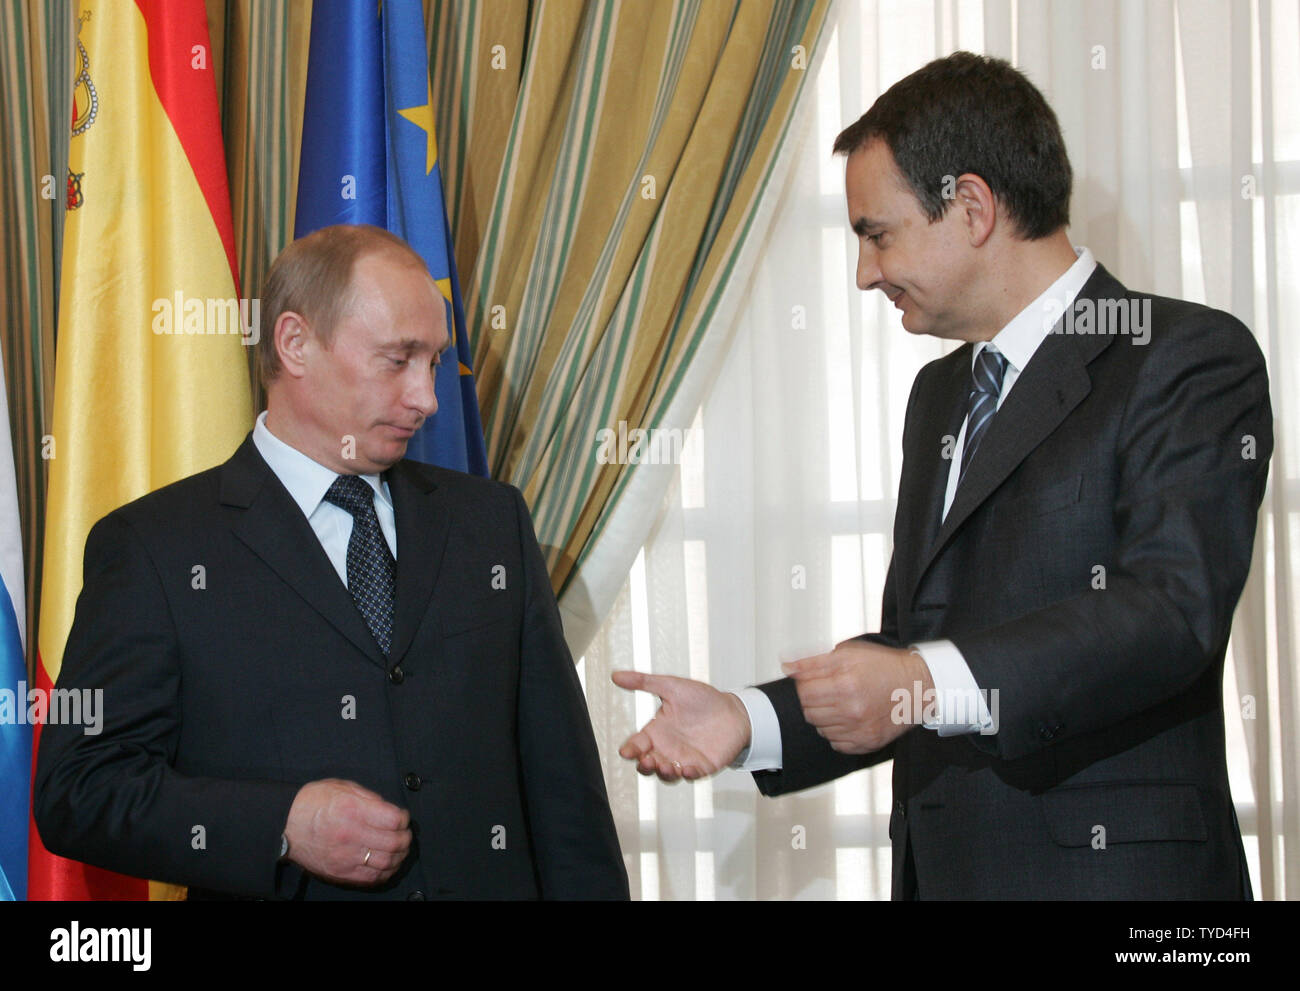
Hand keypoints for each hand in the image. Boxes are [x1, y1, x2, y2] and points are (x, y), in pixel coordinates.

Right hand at [283, 779, 411, 885]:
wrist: (284, 825)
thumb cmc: (312, 802)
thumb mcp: (342, 788)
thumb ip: (369, 798)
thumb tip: (390, 809)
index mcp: (352, 810)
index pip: (394, 819)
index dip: (404, 818)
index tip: (402, 817)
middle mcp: (351, 835)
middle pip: (394, 842)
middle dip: (405, 838)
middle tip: (405, 834)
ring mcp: (345, 857)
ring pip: (386, 863)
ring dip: (399, 856)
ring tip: (399, 849)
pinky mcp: (340, 872)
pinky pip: (371, 878)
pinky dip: (385, 872)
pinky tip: (387, 863)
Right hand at [611, 671, 751, 781]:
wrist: (734, 709)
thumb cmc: (702, 698)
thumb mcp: (671, 686)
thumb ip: (643, 682)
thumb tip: (616, 676)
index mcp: (657, 731)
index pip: (637, 744)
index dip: (630, 750)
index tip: (626, 752)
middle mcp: (667, 748)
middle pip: (648, 764)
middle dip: (644, 766)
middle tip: (645, 761)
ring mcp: (684, 759)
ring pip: (667, 774)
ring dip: (663, 773)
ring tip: (664, 766)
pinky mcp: (702, 767)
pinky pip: (691, 775)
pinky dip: (687, 775)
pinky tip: (686, 769)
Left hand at [783, 640, 932, 753]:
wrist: (916, 687)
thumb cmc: (884, 667)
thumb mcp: (848, 654)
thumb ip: (813, 662)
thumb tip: (787, 667)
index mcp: (845, 685)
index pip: (803, 693)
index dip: (805, 686)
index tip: (814, 682)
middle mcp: (852, 711)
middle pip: (809, 713)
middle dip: (814, 701)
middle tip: (829, 691)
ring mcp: (860, 730)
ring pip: (821, 729)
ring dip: (824, 717)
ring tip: (841, 704)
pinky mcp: (867, 743)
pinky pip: (836, 743)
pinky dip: (837, 732)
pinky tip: (848, 718)